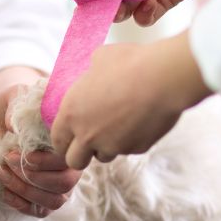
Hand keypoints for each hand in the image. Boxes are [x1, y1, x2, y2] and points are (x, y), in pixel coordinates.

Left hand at [0, 81, 80, 217]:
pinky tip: (4, 191)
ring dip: (25, 191)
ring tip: (1, 173)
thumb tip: (14, 126)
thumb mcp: (13, 98)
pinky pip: (40, 211)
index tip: (18, 152)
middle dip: (32, 177)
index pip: (68, 161)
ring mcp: (58, 184)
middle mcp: (70, 166)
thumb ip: (16, 106)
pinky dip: (21, 205)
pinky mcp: (43, 198)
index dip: (44, 162)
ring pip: (54, 201)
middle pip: (64, 185)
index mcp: (68, 142)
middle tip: (6, 160)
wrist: (1, 119)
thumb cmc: (13, 107)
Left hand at [51, 33, 212, 168]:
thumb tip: (93, 71)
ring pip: (103, 157)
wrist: (163, 78)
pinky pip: (128, 150)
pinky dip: (131, 141)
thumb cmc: (129, 63)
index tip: (70, 138)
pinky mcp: (135, 149)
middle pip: (74, 161)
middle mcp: (87, 135)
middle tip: (89, 143)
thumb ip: (90, 74)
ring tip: (118, 127)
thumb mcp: (99, 59)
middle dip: (80, 154)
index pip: (57, 140)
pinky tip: (139, 121)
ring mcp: (112, 145)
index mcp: (71, 114)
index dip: (62, 141)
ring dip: (106, 147)